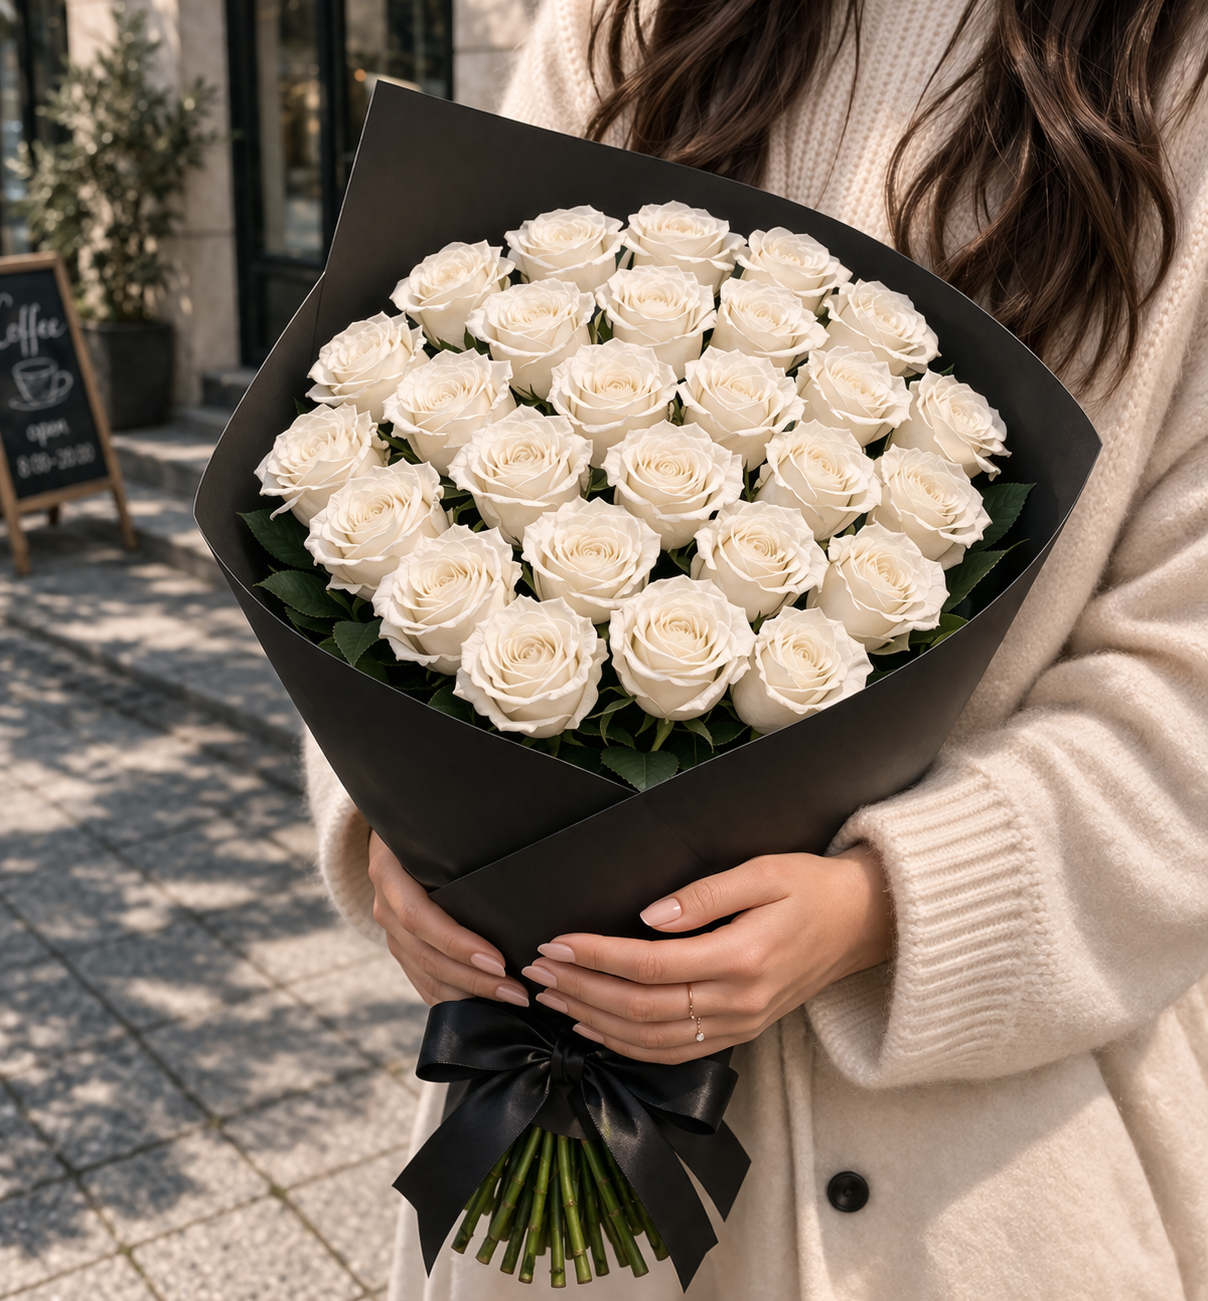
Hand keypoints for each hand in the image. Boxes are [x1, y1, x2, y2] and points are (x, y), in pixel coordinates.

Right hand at [368, 830, 529, 1007]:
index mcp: (390, 872)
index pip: (420, 918)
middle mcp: (385, 905)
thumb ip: (463, 843)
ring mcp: (390, 930)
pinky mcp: (400, 947)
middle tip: (517, 992)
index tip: (499, 960)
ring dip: (468, 994)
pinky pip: (422, 982)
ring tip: (511, 1000)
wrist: (390, 835)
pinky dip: (451, 998)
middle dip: (473, 979)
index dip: (458, 943)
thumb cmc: (427, 825)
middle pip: (426, 955)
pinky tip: (482, 1007)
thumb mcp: (435, 826)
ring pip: (425, 975)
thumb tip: (523, 860)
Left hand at [520, 845, 891, 1063]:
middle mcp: (738, 1002)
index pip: (651, 966)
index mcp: (742, 958)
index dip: (596, 956)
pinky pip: (673, 1052)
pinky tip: (595, 1027)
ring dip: (595, 1021)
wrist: (861, 924)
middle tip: (537, 972)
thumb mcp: (764, 871)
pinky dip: (627, 1045)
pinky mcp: (739, 1033)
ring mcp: (739, 1025)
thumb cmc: (811, 888)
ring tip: (552, 998)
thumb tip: (649, 916)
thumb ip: (705, 894)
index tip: (555, 943)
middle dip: (581, 989)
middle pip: (640, 1009)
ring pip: (651, 1039)